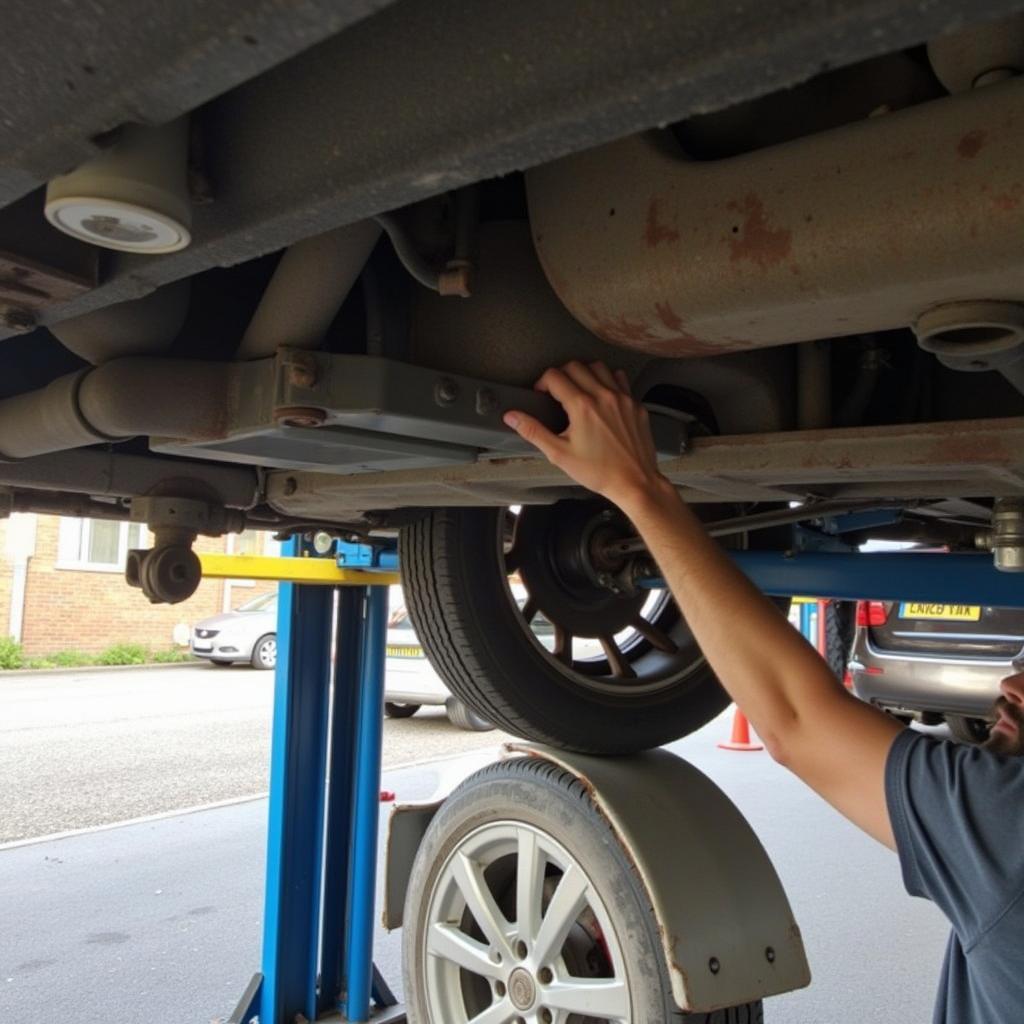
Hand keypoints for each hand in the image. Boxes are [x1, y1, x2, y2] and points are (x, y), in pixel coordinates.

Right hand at [503, 361, 671, 512]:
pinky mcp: (635, 404)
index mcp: (582, 406)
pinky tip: (602, 396)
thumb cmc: (598, 471)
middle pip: (575, 366)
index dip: (542, 383)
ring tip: (578, 390)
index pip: (555, 376)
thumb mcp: (559, 454)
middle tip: (557, 392)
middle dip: (561, 375)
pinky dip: (607, 380)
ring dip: (584, 373)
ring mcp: (622, 398)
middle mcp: (603, 396)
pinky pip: (620, 379)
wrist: (634, 482)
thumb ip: (534, 431)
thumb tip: (511, 416)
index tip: (541, 394)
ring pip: (599, 367)